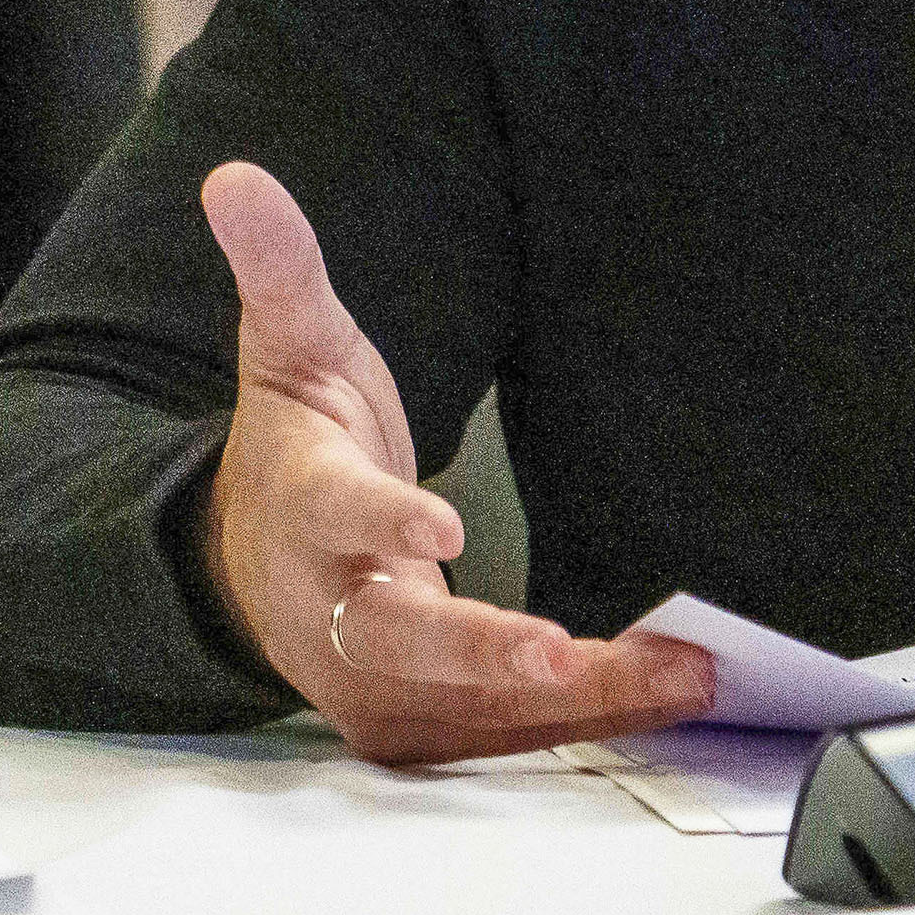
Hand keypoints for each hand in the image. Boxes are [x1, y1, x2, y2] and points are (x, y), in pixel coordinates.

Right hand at [195, 161, 718, 763]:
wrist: (250, 564)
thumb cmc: (298, 446)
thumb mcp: (291, 348)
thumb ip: (280, 268)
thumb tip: (235, 177)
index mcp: (301, 503)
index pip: (337, 511)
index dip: (386, 520)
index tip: (442, 525)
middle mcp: (325, 605)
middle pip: (396, 637)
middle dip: (480, 649)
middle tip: (559, 653)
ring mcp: (362, 679)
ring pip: (466, 705)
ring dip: (572, 697)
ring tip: (678, 675)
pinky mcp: (406, 726)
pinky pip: (495, 737)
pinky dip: (580, 721)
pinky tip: (664, 695)